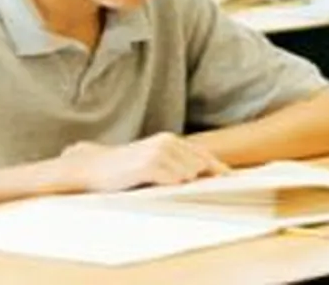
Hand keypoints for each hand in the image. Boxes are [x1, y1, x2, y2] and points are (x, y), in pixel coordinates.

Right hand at [54, 133, 229, 192]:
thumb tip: (211, 178)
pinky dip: (170, 186)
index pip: (205, 158)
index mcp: (170, 141)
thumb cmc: (125, 170)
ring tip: (161, 185)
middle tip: (190, 189)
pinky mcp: (149, 164)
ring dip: (181, 184)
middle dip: (200, 181)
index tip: (235, 183)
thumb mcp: (155, 163)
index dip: (220, 172)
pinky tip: (156, 185)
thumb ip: (179, 165)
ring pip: (189, 175)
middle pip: (202, 167)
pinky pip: (174, 181)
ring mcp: (159, 152)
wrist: (93, 168)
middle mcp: (167, 142)